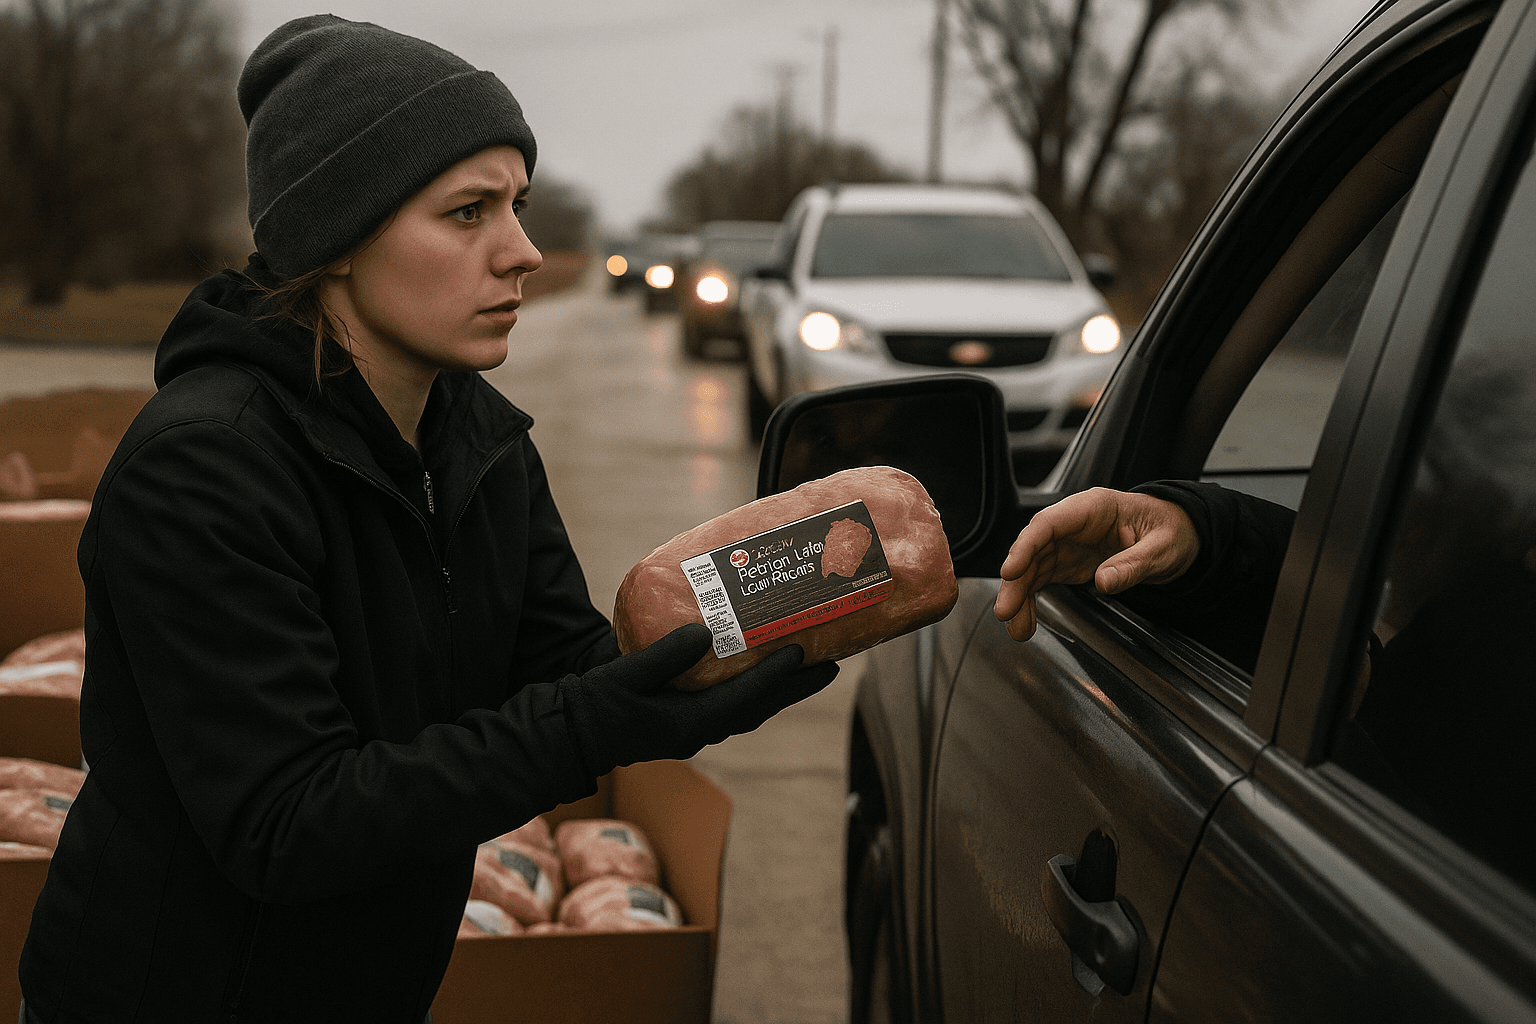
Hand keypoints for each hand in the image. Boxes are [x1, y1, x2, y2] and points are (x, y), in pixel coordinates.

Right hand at [561, 623, 838, 774]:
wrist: (570, 736)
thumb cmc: (593, 706)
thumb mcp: (625, 676)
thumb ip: (664, 656)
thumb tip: (703, 633)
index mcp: (687, 725)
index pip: (744, 699)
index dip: (775, 677)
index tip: (801, 653)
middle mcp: (698, 731)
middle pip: (759, 707)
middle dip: (795, 687)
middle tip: (831, 665)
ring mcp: (693, 728)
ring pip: (749, 708)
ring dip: (780, 689)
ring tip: (808, 665)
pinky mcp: (685, 721)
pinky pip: (732, 705)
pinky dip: (754, 689)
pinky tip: (761, 670)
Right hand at [994, 487, 1199, 640]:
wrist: (1177, 536)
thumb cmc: (1170, 531)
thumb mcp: (1162, 549)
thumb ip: (1132, 564)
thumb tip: (1103, 582)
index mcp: (1093, 508)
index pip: (1049, 523)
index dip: (1026, 546)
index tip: (1011, 571)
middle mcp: (1072, 524)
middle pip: (1033, 548)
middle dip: (1016, 580)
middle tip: (1006, 611)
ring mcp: (1067, 543)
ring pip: (1031, 568)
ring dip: (1019, 597)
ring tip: (1016, 628)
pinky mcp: (1067, 562)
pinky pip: (1041, 580)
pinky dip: (1031, 601)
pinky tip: (1025, 621)